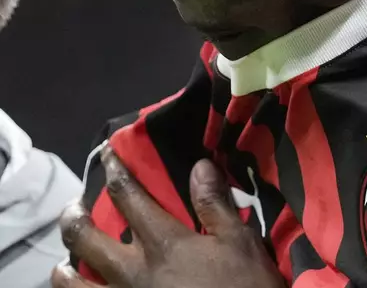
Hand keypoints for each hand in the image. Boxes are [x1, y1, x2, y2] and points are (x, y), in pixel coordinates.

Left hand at [51, 146, 284, 287]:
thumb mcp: (240, 243)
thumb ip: (215, 205)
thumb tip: (199, 165)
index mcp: (163, 243)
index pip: (127, 196)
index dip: (114, 170)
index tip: (105, 153)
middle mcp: (132, 272)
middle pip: (84, 237)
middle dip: (73, 216)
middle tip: (74, 207)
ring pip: (72, 282)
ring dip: (64, 267)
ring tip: (66, 261)